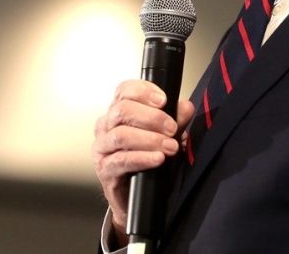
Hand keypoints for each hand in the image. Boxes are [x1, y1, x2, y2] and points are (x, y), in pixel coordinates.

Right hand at [92, 79, 194, 243]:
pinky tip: (157, 159)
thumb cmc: (148, 163)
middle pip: (122, 110)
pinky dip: (142, 158)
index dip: (143, 91)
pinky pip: (121, 160)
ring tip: (170, 147)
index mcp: (118, 113)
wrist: (139, 198)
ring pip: (120, 134)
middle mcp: (106, 126)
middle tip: (172, 129)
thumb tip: (185, 106)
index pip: (124, 91)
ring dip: (149, 139)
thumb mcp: (166, 138)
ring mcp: (102, 147)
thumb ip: (175, 121)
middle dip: (152, 117)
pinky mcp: (104, 169)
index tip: (164, 100)